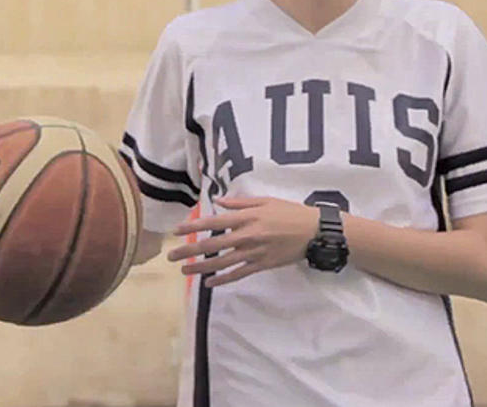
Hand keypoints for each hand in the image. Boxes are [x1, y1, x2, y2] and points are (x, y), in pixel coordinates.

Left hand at [167, 196, 317, 287]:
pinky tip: (209, 284)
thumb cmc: (290, 212)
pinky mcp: (262, 265)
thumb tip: (218, 202)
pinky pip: (238, 274)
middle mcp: (247, 236)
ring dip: (201, 267)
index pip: (214, 223)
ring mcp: (254, 253)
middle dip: (190, 251)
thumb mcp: (265, 201)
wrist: (314, 232)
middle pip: (213, 245)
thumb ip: (240, 203)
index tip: (176, 231)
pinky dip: (223, 280)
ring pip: (222, 263)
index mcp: (247, 218)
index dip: (193, 227)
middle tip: (172, 257)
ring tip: (184, 271)